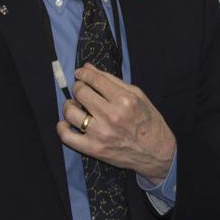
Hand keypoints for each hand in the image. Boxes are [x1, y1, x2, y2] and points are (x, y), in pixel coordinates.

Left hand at [59, 63, 175, 181]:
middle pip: (81, 92)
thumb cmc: (149, 121)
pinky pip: (67, 136)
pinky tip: (67, 123)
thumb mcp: (137, 95)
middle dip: (78, 87)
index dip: (84, 74)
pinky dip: (62, 127)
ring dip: (69, 105)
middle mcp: (112, 116)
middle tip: (82, 90)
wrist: (156, 152)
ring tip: (75, 106)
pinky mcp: (93, 149)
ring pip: (70, 112)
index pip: (95, 79)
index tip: (80, 73)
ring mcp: (101, 133)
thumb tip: (87, 67)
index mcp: (125, 100)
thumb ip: (112, 80)